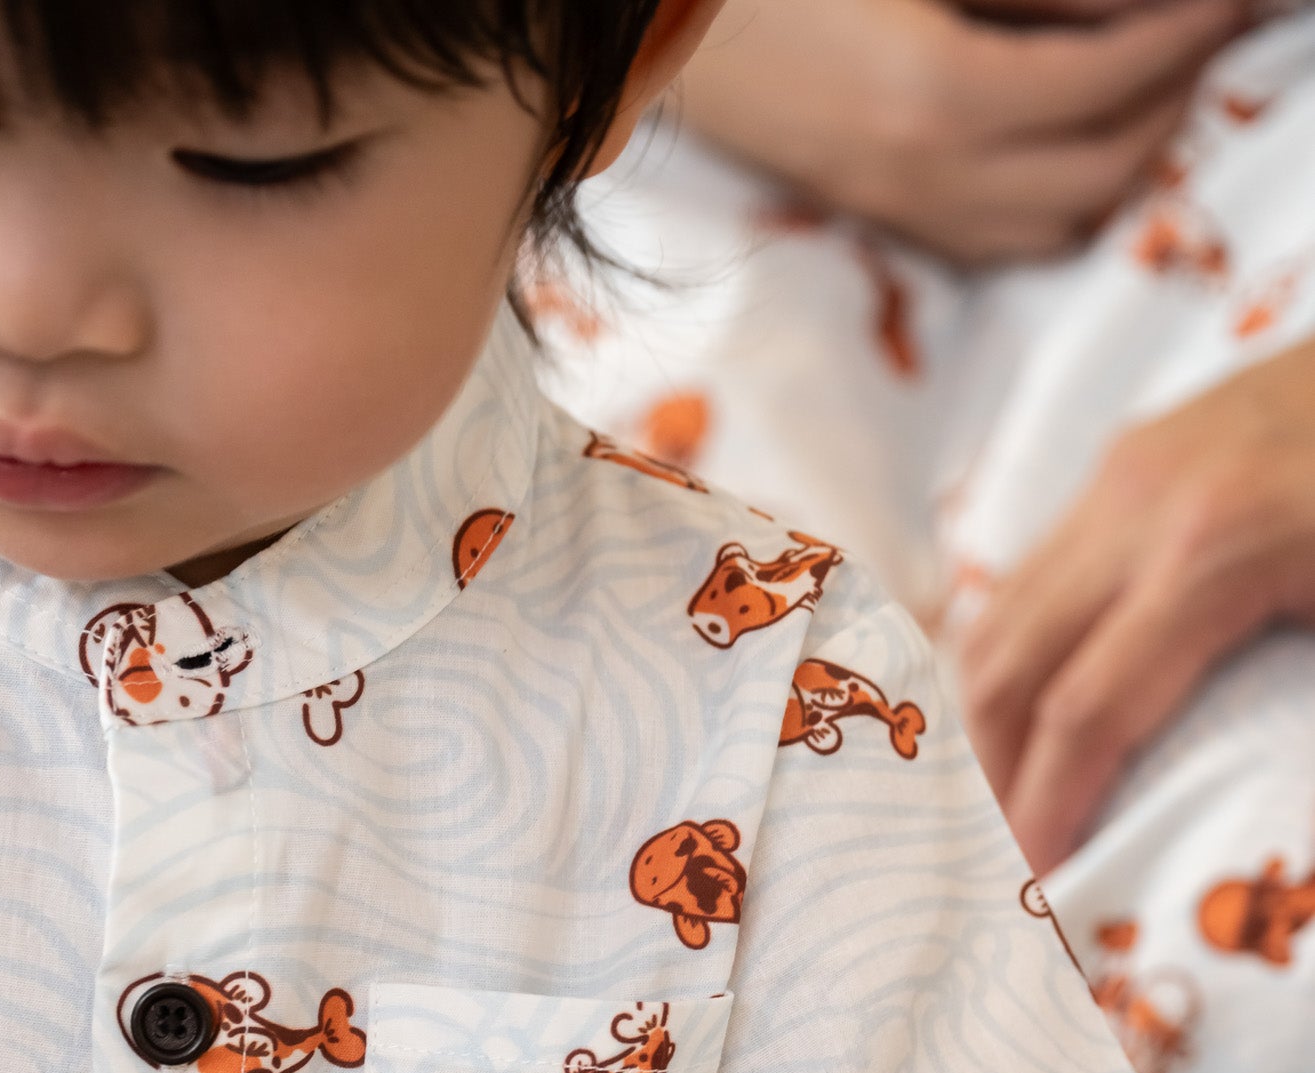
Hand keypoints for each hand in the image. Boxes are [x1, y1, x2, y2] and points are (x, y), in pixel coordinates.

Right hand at [684, 0, 1245, 260]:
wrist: (645, 32)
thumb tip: (1130, 12)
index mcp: (936, 97)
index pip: (1108, 82)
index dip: (1186, 36)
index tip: (1235, 0)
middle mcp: (923, 176)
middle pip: (1100, 174)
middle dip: (1172, 105)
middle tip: (1208, 37)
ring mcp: (896, 206)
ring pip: (1057, 224)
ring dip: (1124, 163)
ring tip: (1155, 89)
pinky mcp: (874, 211)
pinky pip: (1000, 240)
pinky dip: (1061, 203)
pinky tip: (1075, 144)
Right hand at [959, 337, 1314, 871]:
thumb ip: (1308, 718)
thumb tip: (1280, 855)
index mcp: (1216, 550)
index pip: (1084, 714)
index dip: (1047, 815)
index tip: (1036, 896)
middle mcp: (1143, 501)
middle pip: (1010, 670)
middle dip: (992, 784)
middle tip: (997, 874)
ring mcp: (1127, 466)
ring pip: (1001, 619)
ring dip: (987, 727)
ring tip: (1004, 811)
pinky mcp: (1131, 454)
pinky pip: (1035, 576)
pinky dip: (1016, 661)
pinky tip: (1032, 723)